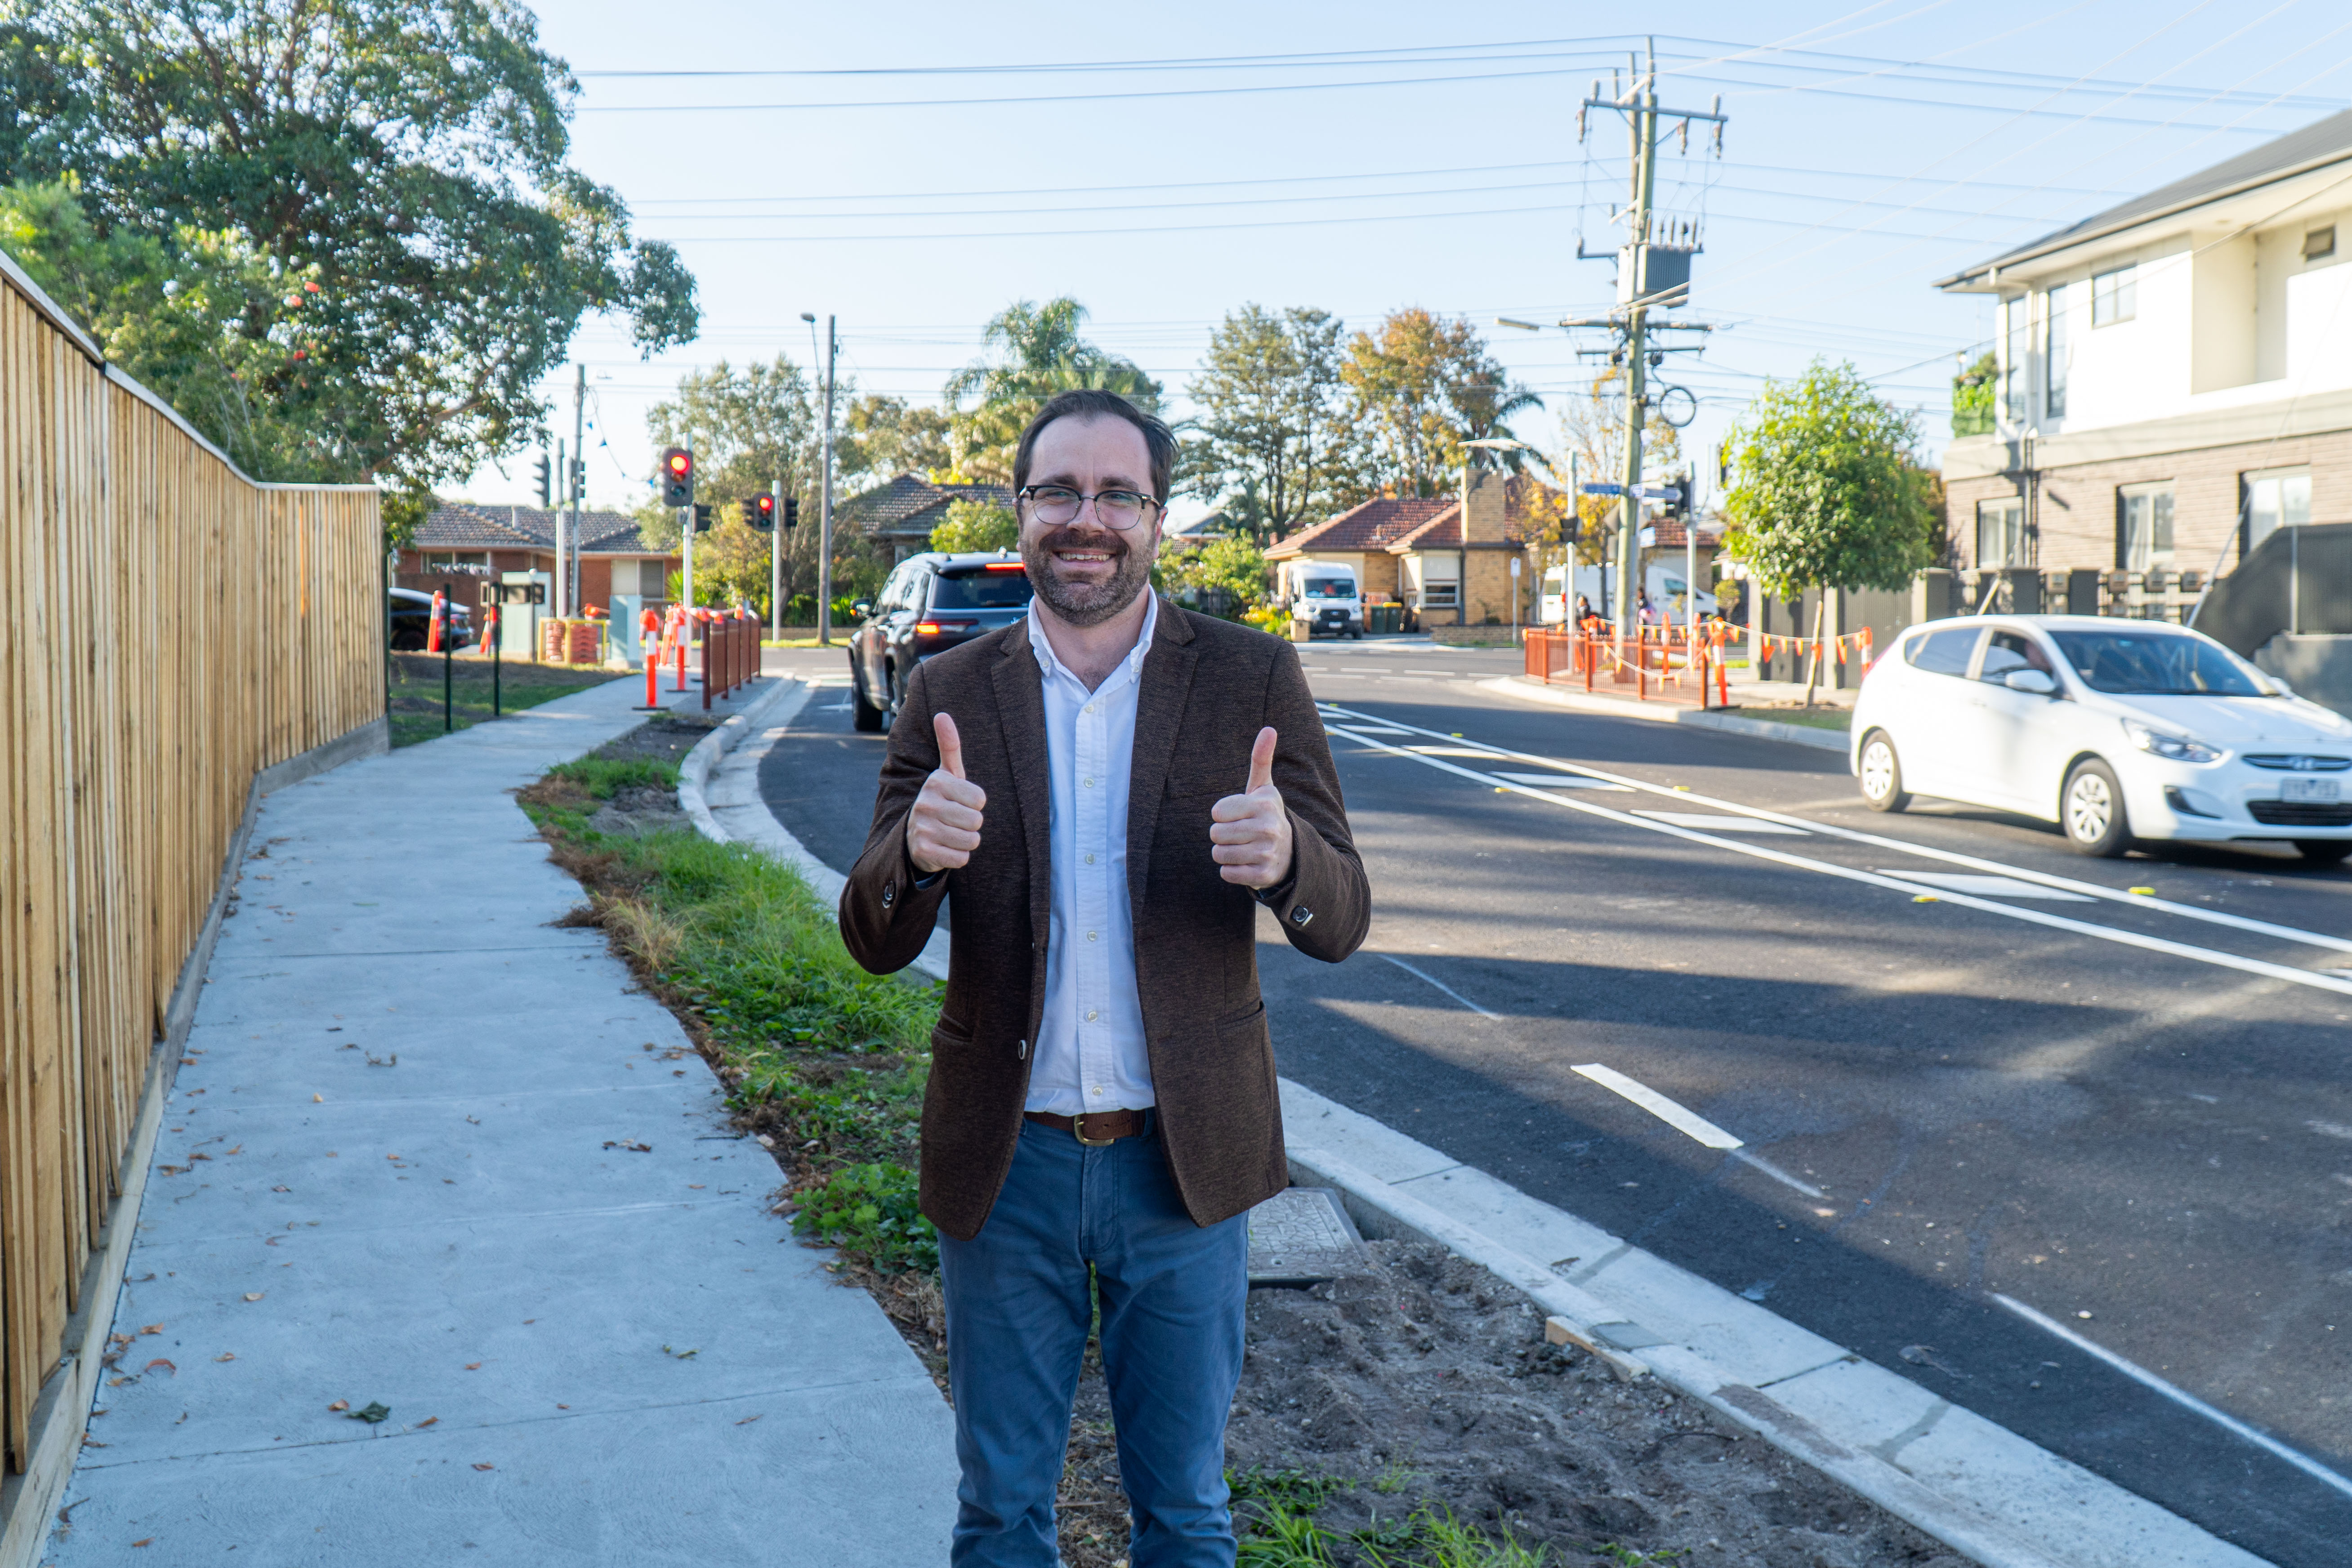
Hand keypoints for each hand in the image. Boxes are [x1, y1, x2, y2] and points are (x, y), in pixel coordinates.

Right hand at [907, 713, 986, 874]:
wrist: (915, 835)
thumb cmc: (941, 800)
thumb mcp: (947, 773)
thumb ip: (950, 745)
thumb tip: (942, 714)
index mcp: (936, 782)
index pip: (980, 799)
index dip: (975, 804)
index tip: (960, 802)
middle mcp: (925, 803)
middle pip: (977, 821)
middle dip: (972, 824)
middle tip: (956, 820)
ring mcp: (922, 828)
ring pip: (971, 840)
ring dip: (966, 840)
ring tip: (951, 833)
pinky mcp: (923, 852)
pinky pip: (962, 858)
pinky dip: (958, 856)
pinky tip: (945, 847)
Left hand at [1210, 727, 1293, 888]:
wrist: (1290, 853)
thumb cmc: (1266, 816)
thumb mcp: (1264, 788)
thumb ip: (1261, 759)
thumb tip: (1269, 729)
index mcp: (1265, 804)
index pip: (1217, 812)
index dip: (1222, 815)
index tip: (1239, 815)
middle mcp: (1269, 828)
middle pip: (1215, 834)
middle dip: (1222, 835)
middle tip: (1240, 834)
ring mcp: (1267, 853)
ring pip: (1219, 855)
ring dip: (1225, 853)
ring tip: (1243, 848)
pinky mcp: (1263, 876)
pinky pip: (1226, 874)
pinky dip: (1232, 871)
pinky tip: (1247, 863)